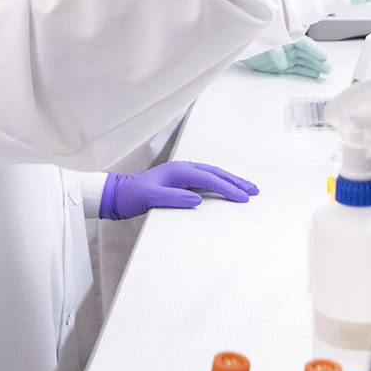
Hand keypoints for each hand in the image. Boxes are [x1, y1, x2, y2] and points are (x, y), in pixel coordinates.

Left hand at [99, 162, 259, 220]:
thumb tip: (197, 200)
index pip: (209, 179)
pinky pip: (205, 181)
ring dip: (230, 181)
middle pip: (216, 173)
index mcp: (179, 171)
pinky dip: (219, 184)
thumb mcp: (151, 198)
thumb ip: (174, 199)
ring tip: (246, 188)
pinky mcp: (180, 182)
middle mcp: (182, 169)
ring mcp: (181, 175)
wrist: (116, 194)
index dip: (227, 188)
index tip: (243, 197)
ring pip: (212, 175)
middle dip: (236, 181)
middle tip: (254, 190)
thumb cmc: (132, 196)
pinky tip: (226, 190)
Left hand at [240, 36, 331, 78]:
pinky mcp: (281, 66)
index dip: (315, 50)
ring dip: (314, 67)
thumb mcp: (265, 43)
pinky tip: (314, 75)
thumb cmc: (254, 39)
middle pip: (306, 54)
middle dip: (318, 61)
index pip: (304, 44)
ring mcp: (285, 56)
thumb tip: (283, 62)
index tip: (324, 57)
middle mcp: (288, 47)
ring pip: (303, 62)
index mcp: (286, 37)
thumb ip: (275, 52)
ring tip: (324, 72)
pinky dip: (305, 72)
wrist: (240, 47)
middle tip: (328, 68)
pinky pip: (296, 69)